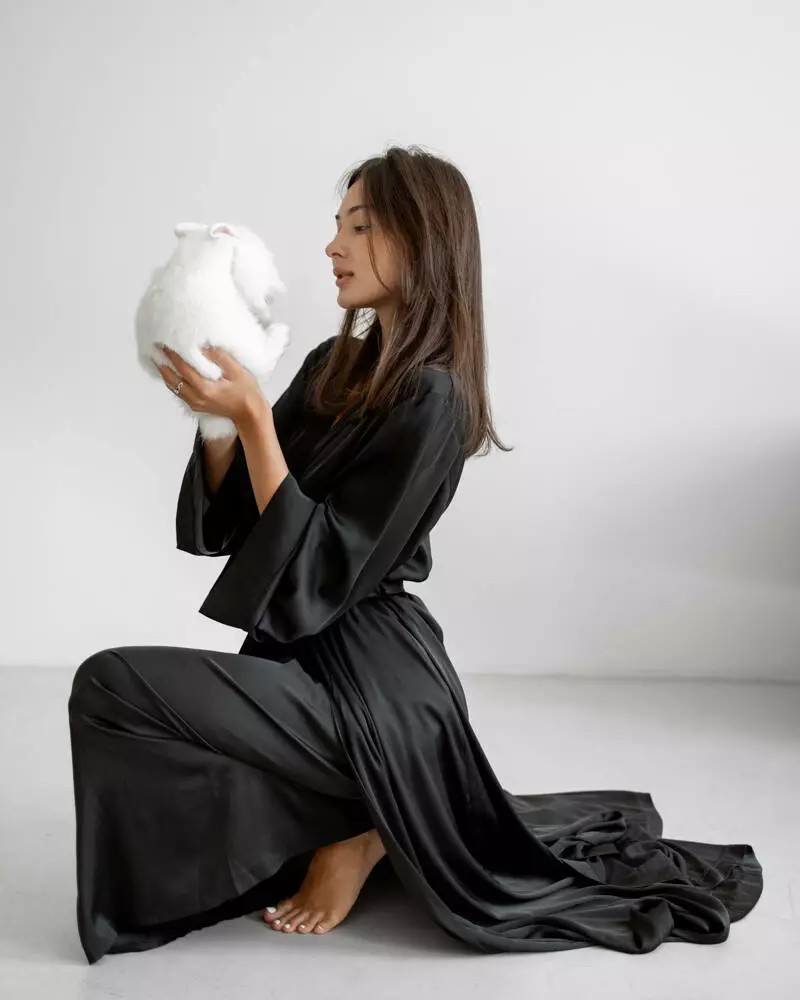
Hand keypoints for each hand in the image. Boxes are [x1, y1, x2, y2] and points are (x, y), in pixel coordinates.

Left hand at [154, 344, 268, 425]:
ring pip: (173, 387)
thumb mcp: (237, 371)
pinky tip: (169, 372)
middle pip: (172, 379)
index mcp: (205, 388)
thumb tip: (203, 346)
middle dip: (162, 363)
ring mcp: (195, 403)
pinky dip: (171, 381)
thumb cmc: (247, 392)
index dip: (172, 354)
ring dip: (164, 373)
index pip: (183, 367)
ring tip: (157, 359)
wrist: (249, 413)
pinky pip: (179, 392)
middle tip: (154, 349)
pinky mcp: (196, 405)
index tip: (164, 342)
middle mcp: (196, 397)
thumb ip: (219, 357)